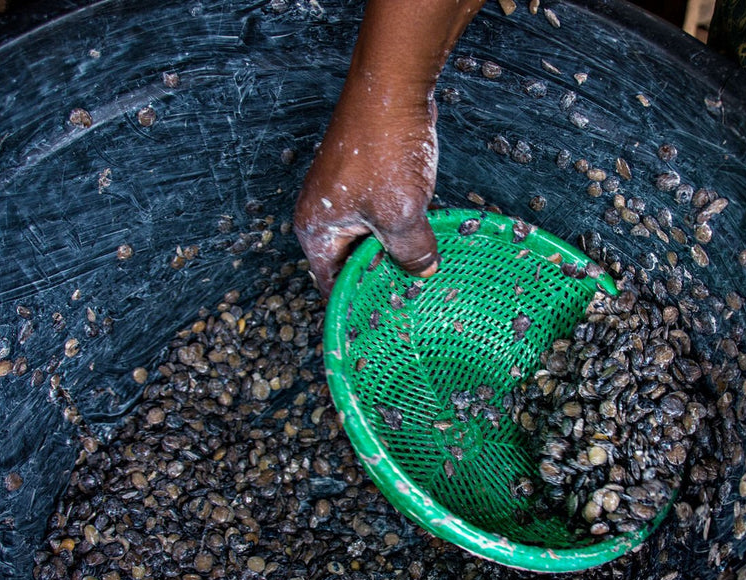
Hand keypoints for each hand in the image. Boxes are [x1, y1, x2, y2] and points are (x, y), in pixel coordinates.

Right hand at [294, 89, 440, 295]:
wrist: (393, 88)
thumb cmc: (383, 147)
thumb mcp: (400, 214)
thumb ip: (410, 252)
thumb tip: (422, 272)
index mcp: (317, 230)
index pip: (331, 285)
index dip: (357, 305)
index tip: (384, 324)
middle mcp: (325, 215)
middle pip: (351, 264)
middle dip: (382, 280)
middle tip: (414, 301)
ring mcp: (346, 196)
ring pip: (371, 240)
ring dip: (397, 253)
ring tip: (425, 273)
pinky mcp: (367, 180)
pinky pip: (383, 217)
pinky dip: (403, 230)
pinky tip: (428, 239)